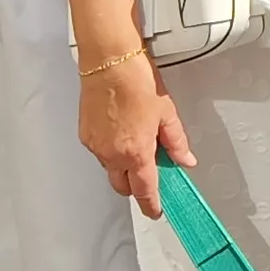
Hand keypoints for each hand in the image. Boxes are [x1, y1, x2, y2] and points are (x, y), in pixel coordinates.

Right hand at [79, 59, 193, 214]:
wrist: (110, 60)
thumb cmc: (136, 79)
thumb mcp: (167, 113)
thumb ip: (176, 142)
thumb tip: (185, 159)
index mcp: (136, 152)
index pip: (144, 191)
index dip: (151, 205)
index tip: (155, 210)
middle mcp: (112, 154)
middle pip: (123, 186)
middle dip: (136, 186)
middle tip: (149, 174)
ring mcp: (96, 145)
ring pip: (110, 168)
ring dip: (123, 165)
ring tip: (136, 141)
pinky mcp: (85, 134)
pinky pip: (99, 152)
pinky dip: (110, 149)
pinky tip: (121, 131)